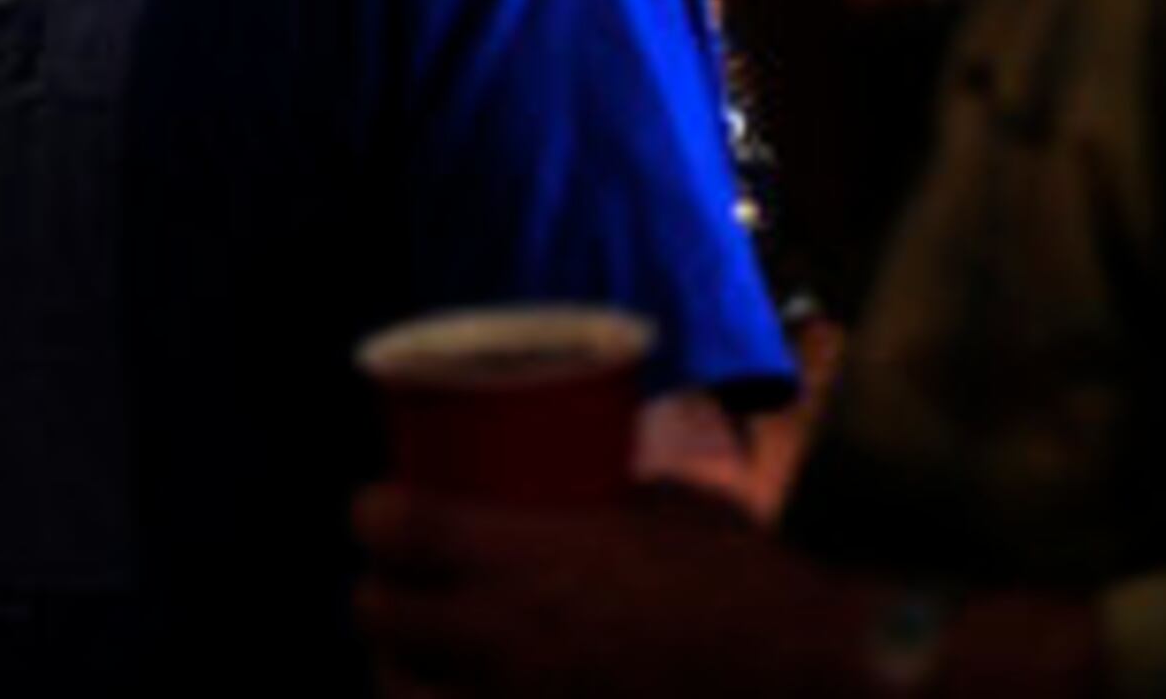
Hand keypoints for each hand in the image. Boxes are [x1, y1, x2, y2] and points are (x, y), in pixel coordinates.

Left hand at [354, 483, 858, 698]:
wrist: (792, 667)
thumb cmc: (739, 578)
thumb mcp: (665, 507)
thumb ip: (603, 500)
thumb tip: (585, 488)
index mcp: (523, 557)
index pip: (396, 530)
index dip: (372, 513)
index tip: (378, 507)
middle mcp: (500, 635)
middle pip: (378, 617)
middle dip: (377, 598)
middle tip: (394, 584)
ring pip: (402, 697)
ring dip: (400, 673)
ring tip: (418, 660)